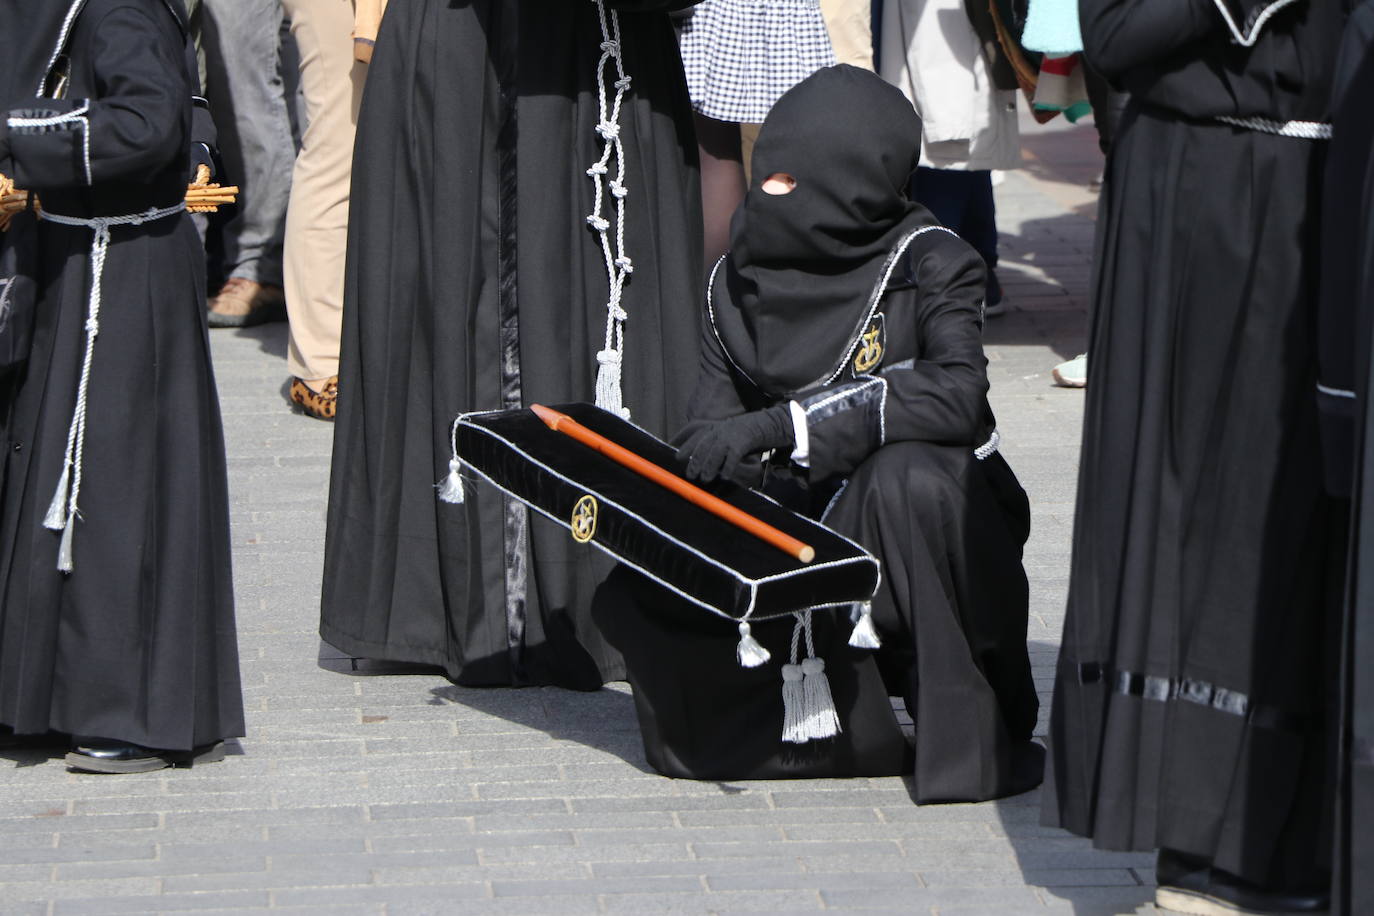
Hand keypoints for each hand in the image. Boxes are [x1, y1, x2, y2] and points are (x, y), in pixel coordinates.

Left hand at [675, 405, 793, 482]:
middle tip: (690, 475)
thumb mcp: (728, 434)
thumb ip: (716, 443)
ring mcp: (732, 435)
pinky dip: (728, 467)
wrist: (769, 423)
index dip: (686, 447)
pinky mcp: (743, 441)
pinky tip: (725, 476)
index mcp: (715, 427)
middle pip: (703, 446)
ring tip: (705, 478)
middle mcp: (721, 429)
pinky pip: (733, 456)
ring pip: (715, 452)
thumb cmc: (747, 433)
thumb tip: (701, 460)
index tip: (677, 458)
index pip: (696, 436)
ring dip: (709, 466)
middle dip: (695, 460)